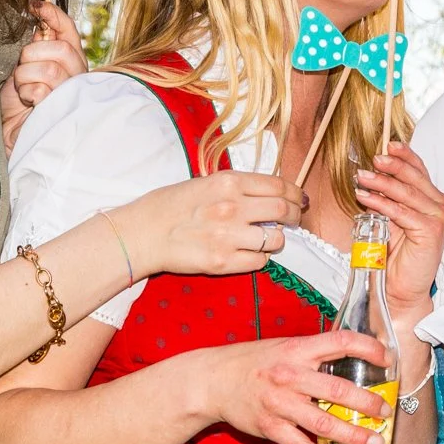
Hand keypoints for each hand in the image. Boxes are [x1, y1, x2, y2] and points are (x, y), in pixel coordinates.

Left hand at [0, 3, 88, 148]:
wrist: (9, 131)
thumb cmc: (17, 102)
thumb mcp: (24, 66)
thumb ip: (37, 46)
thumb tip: (38, 13)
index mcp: (70, 61)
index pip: (69, 31)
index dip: (54, 15)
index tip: (34, 5)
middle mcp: (77, 76)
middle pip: (61, 49)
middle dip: (32, 55)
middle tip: (21, 70)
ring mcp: (73, 94)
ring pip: (50, 69)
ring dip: (26, 77)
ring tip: (24, 90)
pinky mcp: (62, 110)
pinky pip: (42, 90)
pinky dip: (27, 94)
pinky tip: (28, 103)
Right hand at [113, 170, 302, 280]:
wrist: (142, 232)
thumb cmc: (171, 205)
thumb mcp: (206, 182)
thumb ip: (238, 186)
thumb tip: (271, 192)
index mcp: (228, 182)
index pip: (279, 185)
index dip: (296, 193)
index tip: (300, 199)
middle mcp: (232, 207)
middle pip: (283, 210)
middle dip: (294, 215)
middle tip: (293, 219)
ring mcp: (228, 236)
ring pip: (275, 239)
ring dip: (277, 239)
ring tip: (269, 238)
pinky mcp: (222, 261)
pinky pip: (259, 261)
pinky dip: (261, 258)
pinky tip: (252, 253)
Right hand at [200, 328, 392, 443]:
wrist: (212, 381)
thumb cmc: (255, 362)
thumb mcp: (286, 346)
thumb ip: (317, 353)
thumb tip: (357, 357)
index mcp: (298, 350)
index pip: (340, 341)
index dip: (369, 348)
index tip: (388, 359)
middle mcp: (290, 376)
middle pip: (338, 390)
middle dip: (368, 402)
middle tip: (386, 411)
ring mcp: (279, 404)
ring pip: (324, 424)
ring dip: (354, 435)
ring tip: (377, 442)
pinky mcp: (270, 428)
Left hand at [356, 143, 443, 317]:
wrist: (399, 290)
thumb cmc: (394, 258)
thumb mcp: (389, 220)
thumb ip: (387, 199)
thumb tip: (369, 176)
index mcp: (433, 201)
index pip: (420, 171)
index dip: (405, 156)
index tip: (388, 145)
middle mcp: (440, 207)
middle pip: (414, 177)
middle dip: (392, 165)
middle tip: (373, 159)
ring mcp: (438, 219)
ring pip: (407, 192)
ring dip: (381, 182)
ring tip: (361, 177)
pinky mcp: (431, 231)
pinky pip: (402, 211)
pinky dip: (381, 203)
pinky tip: (365, 198)